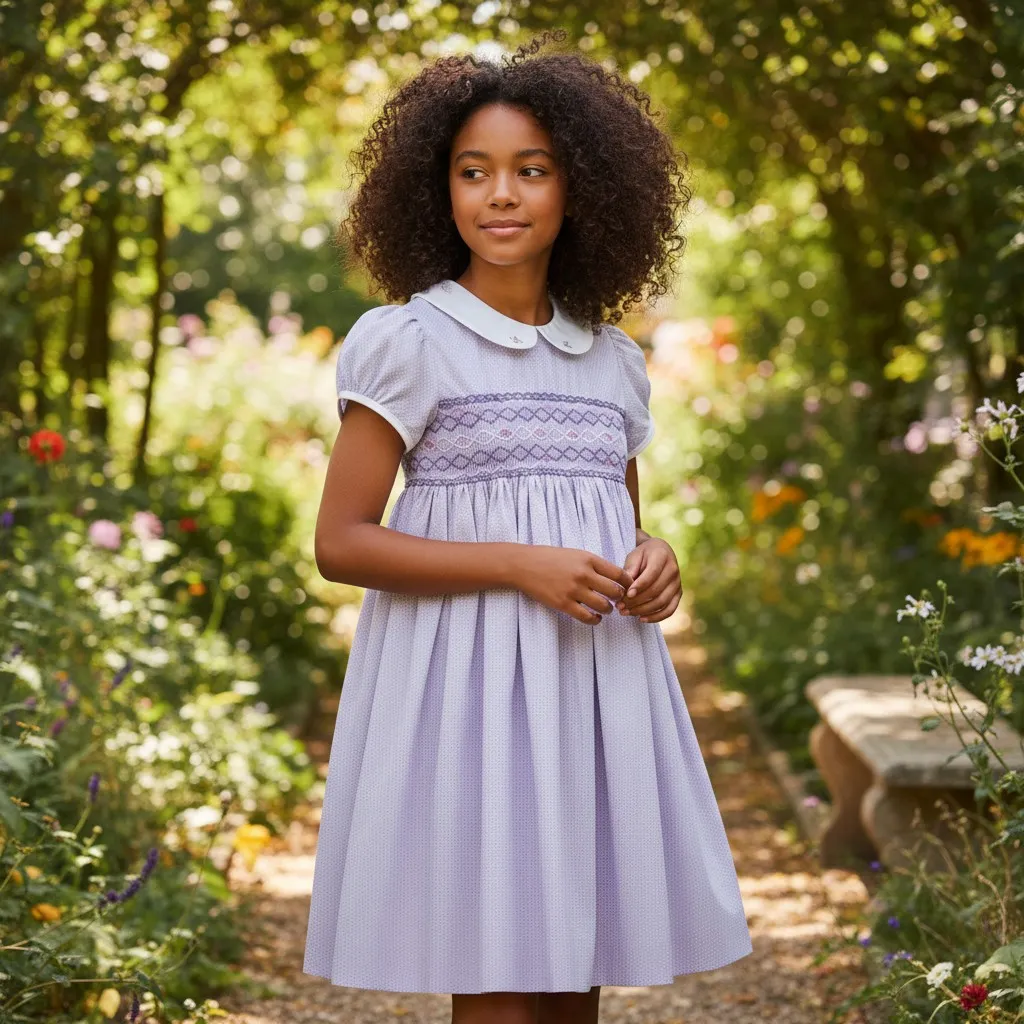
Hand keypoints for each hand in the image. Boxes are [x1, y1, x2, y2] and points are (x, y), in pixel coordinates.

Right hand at [512, 545, 634, 625]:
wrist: (523, 565)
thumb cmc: (549, 558)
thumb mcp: (575, 554)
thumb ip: (593, 564)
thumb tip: (614, 577)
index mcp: (588, 559)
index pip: (618, 573)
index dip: (627, 583)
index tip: (628, 587)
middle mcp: (583, 574)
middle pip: (614, 591)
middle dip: (619, 597)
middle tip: (618, 600)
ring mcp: (573, 590)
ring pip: (603, 606)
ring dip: (608, 609)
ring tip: (606, 609)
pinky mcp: (563, 604)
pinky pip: (586, 617)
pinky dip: (595, 620)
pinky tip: (596, 617)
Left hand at [616, 533, 680, 622]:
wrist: (660, 552)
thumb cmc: (644, 555)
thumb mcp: (634, 556)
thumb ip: (630, 569)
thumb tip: (626, 588)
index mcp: (662, 556)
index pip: (651, 574)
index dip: (639, 586)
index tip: (627, 595)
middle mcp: (673, 570)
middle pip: (656, 590)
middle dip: (636, 601)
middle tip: (620, 606)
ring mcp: (677, 583)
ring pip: (662, 602)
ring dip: (643, 610)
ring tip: (626, 612)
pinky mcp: (678, 594)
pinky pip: (669, 610)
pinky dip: (656, 617)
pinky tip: (641, 619)